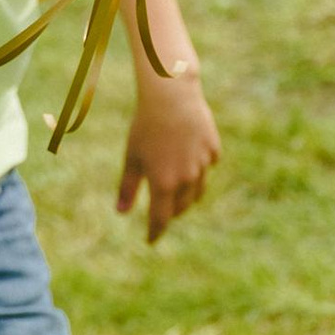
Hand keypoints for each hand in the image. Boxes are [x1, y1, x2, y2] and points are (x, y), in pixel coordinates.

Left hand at [117, 72, 219, 241]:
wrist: (172, 95)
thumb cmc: (145, 126)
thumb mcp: (132, 157)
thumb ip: (128, 187)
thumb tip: (121, 212)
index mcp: (163, 183)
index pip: (160, 219)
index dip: (155, 232)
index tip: (151, 240)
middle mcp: (186, 179)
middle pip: (181, 207)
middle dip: (171, 213)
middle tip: (163, 213)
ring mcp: (203, 164)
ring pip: (198, 190)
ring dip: (187, 196)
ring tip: (178, 194)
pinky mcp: (213, 149)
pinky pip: (208, 166)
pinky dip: (200, 168)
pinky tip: (191, 159)